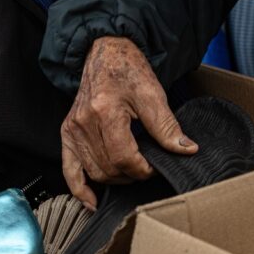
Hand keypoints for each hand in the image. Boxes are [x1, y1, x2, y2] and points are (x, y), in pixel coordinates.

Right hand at [61, 37, 197, 209]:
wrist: (106, 52)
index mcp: (105, 111)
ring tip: (130, 173)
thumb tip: (186, 150)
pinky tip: (91, 201)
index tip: (155, 165)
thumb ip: (167, 126)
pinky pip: (69, 169)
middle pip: (108, 168)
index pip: (124, 158)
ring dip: (114, 180)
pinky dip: (79, 189)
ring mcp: (73, 129)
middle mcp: (84, 122)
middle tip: (147, 167)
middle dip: (131, 174)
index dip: (143, 169)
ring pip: (93, 172)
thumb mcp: (153, 94)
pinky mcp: (67, 132)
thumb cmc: (128, 69)